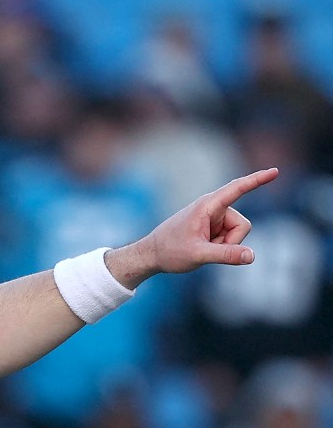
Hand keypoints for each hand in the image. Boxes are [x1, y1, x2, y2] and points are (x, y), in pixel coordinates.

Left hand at [107, 168, 278, 287]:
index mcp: (207, 206)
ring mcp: (214, 217)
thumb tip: (252, 256)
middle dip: (231, 242)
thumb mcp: (198, 255)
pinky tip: (202, 248)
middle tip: (206, 249)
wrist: (151, 254)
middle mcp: (213, 208)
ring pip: (238, 234)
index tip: (275, 171)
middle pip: (243, 226)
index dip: (257, 180)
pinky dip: (221, 247)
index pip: (237, 189)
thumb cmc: (170, 251)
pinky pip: (230, 239)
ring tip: (201, 248)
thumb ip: (226, 255)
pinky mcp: (214, 226)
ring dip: (224, 246)